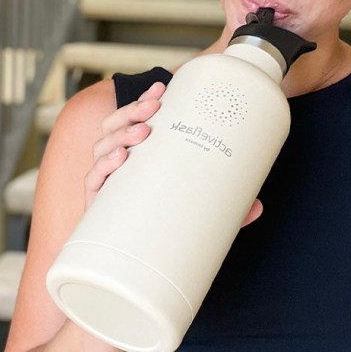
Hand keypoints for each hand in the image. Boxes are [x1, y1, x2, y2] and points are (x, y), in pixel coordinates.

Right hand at [84, 81, 262, 225]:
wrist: (135, 263)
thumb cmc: (164, 225)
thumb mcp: (197, 208)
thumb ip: (225, 207)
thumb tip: (257, 207)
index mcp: (137, 156)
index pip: (134, 119)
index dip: (142, 100)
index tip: (161, 88)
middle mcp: (117, 165)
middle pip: (115, 126)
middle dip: (132, 111)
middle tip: (154, 109)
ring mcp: (105, 183)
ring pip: (103, 147)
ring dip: (120, 134)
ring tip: (142, 132)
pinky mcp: (97, 206)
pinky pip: (93, 182)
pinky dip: (102, 167)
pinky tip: (118, 159)